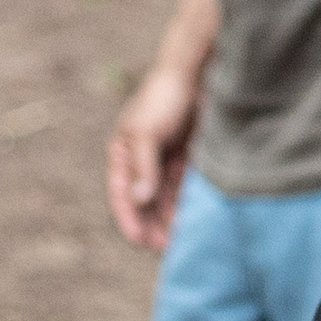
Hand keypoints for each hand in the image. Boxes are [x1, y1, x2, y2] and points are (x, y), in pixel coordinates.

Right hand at [106, 60, 199, 252]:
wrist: (199, 72)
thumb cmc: (164, 97)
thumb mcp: (147, 132)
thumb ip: (143, 168)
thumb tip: (139, 201)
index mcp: (124, 154)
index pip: (122, 194)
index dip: (129, 218)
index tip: (138, 241)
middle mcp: (144, 160)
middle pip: (146, 201)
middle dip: (154, 225)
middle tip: (167, 248)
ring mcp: (167, 159)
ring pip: (167, 197)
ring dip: (172, 217)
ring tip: (184, 238)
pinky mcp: (189, 157)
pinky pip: (186, 187)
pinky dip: (188, 203)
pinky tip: (196, 218)